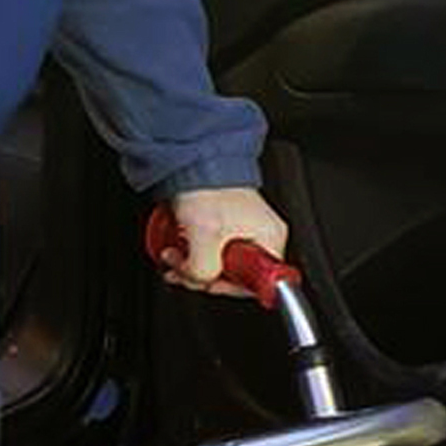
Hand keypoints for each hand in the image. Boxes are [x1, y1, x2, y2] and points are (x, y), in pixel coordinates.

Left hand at [159, 186, 289, 298]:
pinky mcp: (224, 227)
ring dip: (192, 268)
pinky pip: (210, 253)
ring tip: (174, 259)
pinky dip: (192, 256)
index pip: (258, 284)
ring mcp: (242, 232)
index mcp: (271, 239)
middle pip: (234, 277)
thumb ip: (203, 267)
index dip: (228, 287)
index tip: (208, 282)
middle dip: (201, 277)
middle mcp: (261, 237)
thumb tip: (199, 280)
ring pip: (218, 267)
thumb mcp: (205, 233)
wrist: (190, 157)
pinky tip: (178, 251)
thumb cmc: (207, 184)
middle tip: (182, 268)